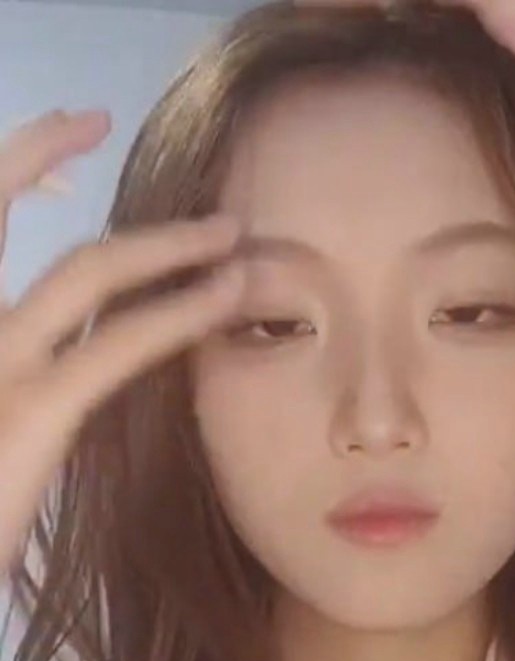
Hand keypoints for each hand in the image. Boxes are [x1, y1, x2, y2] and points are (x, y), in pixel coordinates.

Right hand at [0, 109, 245, 580]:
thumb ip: (18, 366)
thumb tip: (59, 346)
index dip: (18, 159)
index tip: (69, 128)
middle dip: (59, 151)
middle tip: (118, 135)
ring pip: (86, 271)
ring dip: (166, 242)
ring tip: (228, 230)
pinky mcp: (32, 413)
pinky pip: (117, 345)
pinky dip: (182, 312)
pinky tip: (227, 294)